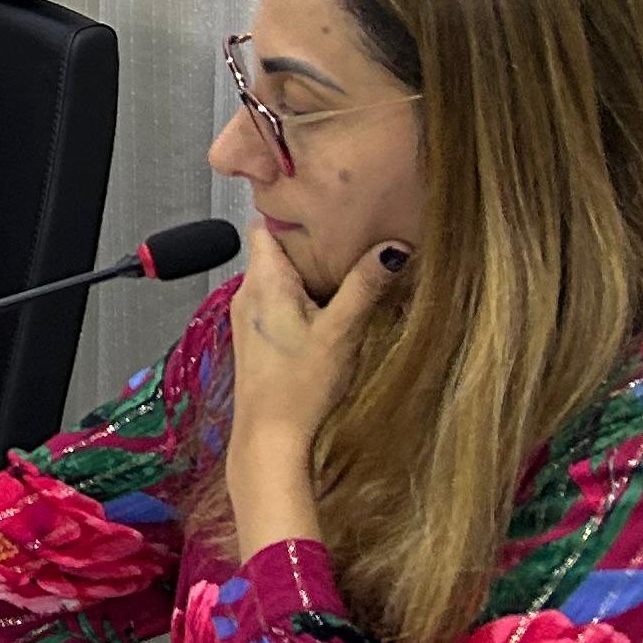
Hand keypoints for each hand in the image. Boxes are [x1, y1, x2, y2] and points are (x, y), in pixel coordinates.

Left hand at [226, 227, 409, 463]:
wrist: (269, 437)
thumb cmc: (301, 383)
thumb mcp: (342, 331)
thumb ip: (365, 286)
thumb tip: (395, 245)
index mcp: (263, 279)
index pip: (267, 223)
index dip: (294, 210)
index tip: (329, 206)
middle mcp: (248, 290)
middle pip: (275, 249)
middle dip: (309, 242)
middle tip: (351, 235)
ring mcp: (248, 315)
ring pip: (277, 276)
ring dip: (307, 271)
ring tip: (346, 266)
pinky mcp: (255, 337)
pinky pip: (276, 300)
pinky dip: (300, 295)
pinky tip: (327, 305)